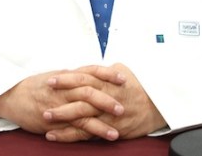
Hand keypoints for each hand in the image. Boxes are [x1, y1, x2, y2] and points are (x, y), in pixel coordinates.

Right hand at [0, 67, 125, 138]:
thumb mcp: (55, 75)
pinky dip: (88, 133)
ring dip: (102, 121)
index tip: (123, 77)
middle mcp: (64, 90)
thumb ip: (73, 76)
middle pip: (89, 91)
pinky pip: (73, 128)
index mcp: (66, 76)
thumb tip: (89, 73)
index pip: (91, 71)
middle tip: (124, 106)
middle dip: (108, 99)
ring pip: (84, 112)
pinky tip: (100, 138)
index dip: (107, 74)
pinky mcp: (54, 122)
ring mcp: (59, 106)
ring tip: (118, 129)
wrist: (11, 96)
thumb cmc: (34, 85)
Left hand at [43, 63, 166, 141]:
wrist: (157, 107)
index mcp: (108, 82)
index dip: (67, 78)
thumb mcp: (124, 73)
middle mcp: (105, 97)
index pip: (84, 77)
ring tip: (45, 116)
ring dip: (62, 115)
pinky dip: (69, 135)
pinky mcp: (107, 128)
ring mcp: (106, 114)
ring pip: (81, 114)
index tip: (52, 78)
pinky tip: (54, 136)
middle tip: (44, 94)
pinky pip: (85, 133)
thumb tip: (93, 67)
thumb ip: (106, 70)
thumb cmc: (140, 88)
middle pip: (80, 94)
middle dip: (61, 94)